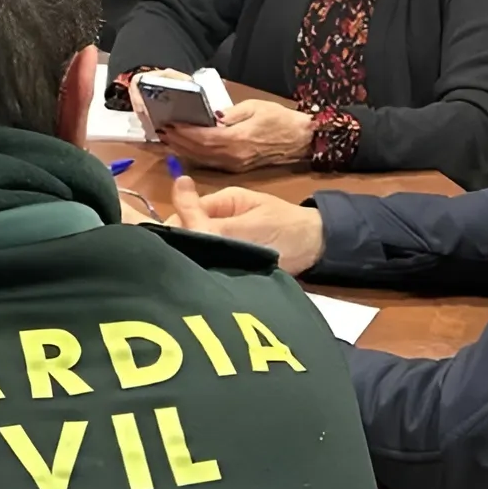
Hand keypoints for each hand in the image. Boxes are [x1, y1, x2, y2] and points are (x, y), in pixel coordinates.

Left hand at [159, 99, 314, 172]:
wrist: (302, 140)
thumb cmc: (281, 119)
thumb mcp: (255, 107)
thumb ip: (231, 113)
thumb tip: (212, 117)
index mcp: (238, 140)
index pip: (204, 137)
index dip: (185, 132)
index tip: (170, 124)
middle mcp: (233, 156)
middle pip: (198, 150)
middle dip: (178, 140)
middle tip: (161, 130)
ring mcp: (235, 164)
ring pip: (202, 158)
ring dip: (182, 149)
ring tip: (167, 139)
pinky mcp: (237, 167)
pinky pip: (210, 162)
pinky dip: (195, 155)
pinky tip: (184, 148)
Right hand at [167, 178, 325, 274]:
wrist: (320, 249)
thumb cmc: (287, 228)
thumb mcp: (248, 225)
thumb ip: (211, 226)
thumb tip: (171, 215)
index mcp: (220, 203)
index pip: (184, 214)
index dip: (173, 231)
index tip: (167, 252)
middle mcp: (217, 220)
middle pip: (187, 233)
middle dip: (182, 249)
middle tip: (179, 270)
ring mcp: (224, 241)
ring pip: (198, 252)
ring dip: (195, 263)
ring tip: (191, 279)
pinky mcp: (231, 261)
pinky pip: (211, 266)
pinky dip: (207, 273)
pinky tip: (203, 285)